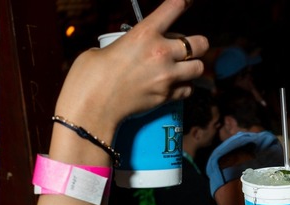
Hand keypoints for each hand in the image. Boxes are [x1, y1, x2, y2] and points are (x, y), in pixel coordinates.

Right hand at [54, 0, 207, 134]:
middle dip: (196, 44)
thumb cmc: (89, 78)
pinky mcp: (166, 97)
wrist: (91, 110)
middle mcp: (161, 53)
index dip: (184, 2)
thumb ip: (124, 44)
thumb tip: (128, 48)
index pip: (175, 7)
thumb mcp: (103, 49)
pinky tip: (174, 85)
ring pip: (199, 68)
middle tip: (185, 48)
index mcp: (144, 33)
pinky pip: (188, 89)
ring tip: (181, 68)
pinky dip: (184, 87)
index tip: (189, 1)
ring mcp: (167, 77)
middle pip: (200, 43)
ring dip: (193, 66)